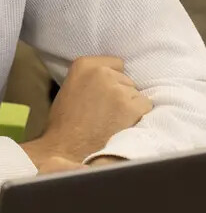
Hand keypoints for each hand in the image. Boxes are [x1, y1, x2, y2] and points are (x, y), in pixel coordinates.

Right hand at [21, 56, 150, 171]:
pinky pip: (146, 107)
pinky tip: (123, 126)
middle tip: (106, 110)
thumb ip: (91, 79)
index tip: (103, 92)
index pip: (116, 64)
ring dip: (130, 106)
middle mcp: (102, 73)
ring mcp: (118, 90)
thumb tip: (113, 78)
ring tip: (113, 120)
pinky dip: (139, 116)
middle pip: (127, 79)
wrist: (67, 149)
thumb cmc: (66, 122)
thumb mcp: (70, 88)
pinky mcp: (132, 107)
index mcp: (84, 65)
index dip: (112, 80)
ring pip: (137, 94)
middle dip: (121, 93)